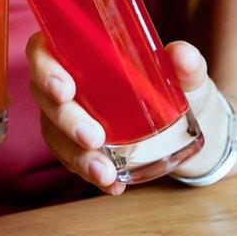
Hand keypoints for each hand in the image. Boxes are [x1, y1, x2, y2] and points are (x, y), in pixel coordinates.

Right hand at [26, 33, 216, 193]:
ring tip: (105, 173)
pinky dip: (89, 173)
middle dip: (66, 120)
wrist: (193, 127)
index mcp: (82, 50)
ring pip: (53, 133)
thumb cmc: (181, 89)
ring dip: (75, 155)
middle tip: (93, 138)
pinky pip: (71, 159)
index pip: (43, 51)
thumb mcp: (189, 76)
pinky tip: (113, 184)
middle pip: (45, 96)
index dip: (45, 69)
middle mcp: (68, 80)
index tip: (65, 90)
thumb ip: (187, 65)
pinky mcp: (77, 144)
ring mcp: (68, 114)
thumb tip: (182, 55)